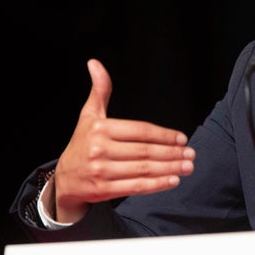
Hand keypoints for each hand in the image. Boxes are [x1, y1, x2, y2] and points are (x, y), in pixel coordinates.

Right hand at [51, 59, 194, 222]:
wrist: (64, 180)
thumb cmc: (82, 143)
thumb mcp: (89, 115)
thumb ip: (100, 91)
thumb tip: (95, 63)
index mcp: (100, 129)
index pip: (141, 131)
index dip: (164, 135)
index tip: (182, 138)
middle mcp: (99, 150)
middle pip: (145, 151)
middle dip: (172, 153)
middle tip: (191, 153)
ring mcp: (101, 171)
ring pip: (143, 169)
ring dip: (170, 168)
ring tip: (188, 166)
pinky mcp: (102, 191)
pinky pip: (135, 187)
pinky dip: (157, 185)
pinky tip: (173, 180)